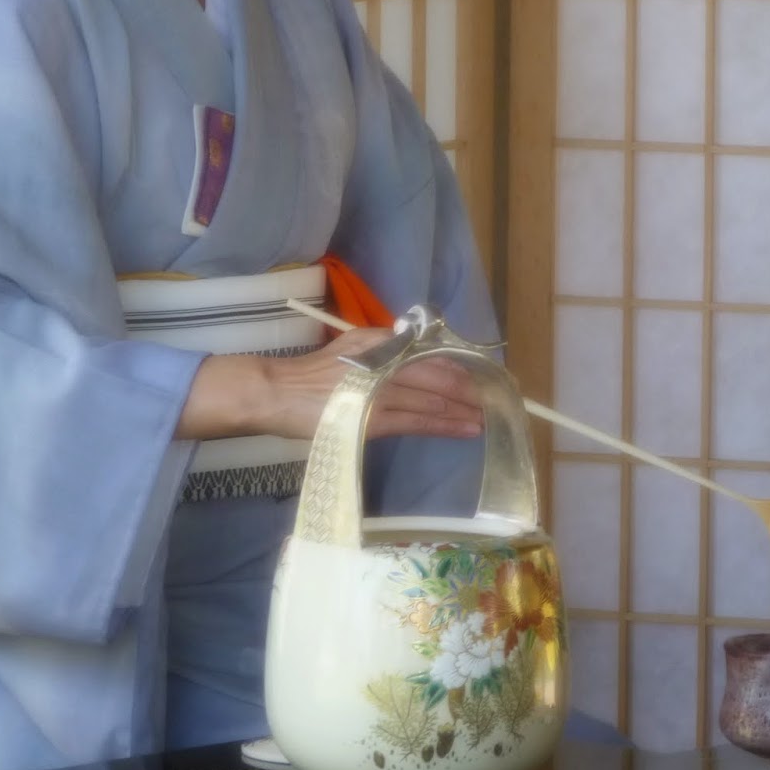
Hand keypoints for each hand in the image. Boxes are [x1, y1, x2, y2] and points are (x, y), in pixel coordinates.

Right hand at [177, 330, 482, 442]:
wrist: (274, 391)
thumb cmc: (309, 376)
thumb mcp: (351, 351)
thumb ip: (382, 351)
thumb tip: (415, 357)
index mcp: (379, 341)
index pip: (429, 353)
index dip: (458, 367)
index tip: (481, 377)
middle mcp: (382, 360)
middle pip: (437, 375)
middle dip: (467, 389)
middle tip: (495, 400)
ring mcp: (378, 389)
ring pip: (431, 399)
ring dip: (462, 409)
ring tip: (486, 417)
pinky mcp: (370, 417)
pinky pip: (415, 420)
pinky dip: (442, 424)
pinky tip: (462, 428)